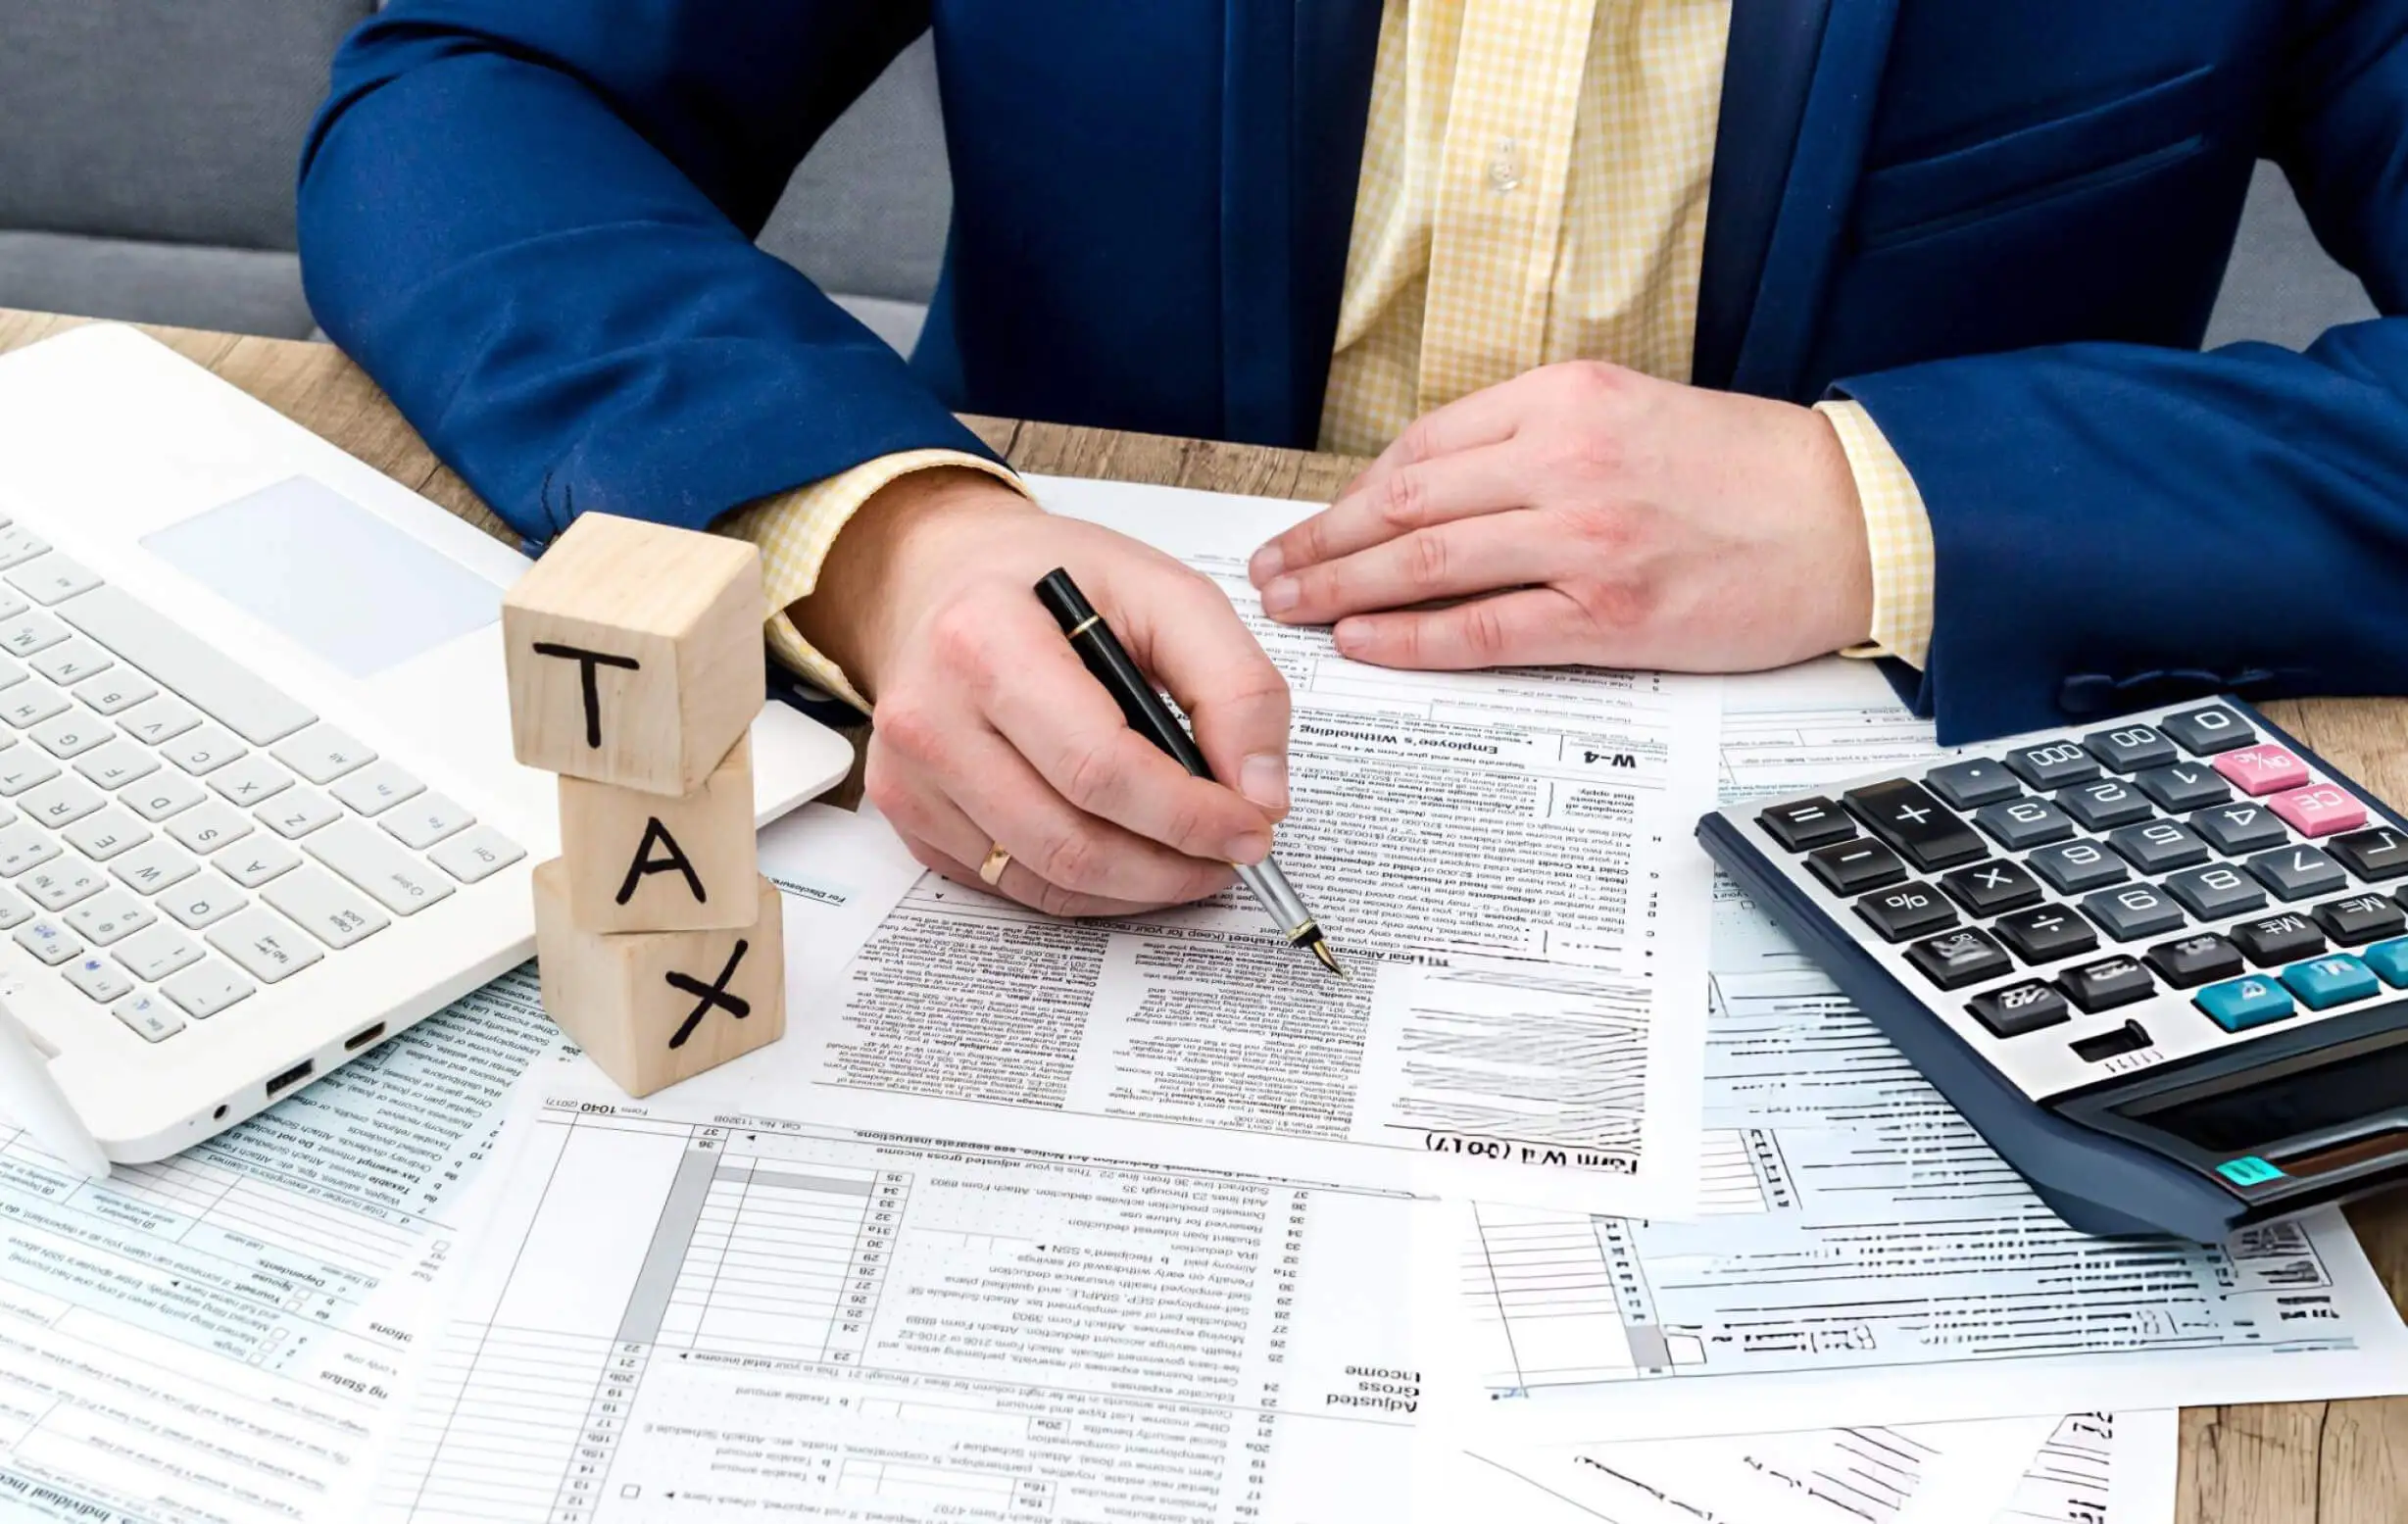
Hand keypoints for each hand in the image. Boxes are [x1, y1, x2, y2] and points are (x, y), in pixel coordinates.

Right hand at [793, 469, 1290, 917]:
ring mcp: (910, 776)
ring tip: (1193, 859)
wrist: (939, 577)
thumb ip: (1233, 682)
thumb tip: (1262, 792)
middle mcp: (930, 715)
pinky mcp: (911, 816)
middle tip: (1233, 854)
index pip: (1099, 766)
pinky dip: (1089, 890)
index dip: (1189, 815)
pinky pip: (1014, 886)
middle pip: (1070, 840)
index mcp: (986, 639)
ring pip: (1045, 879)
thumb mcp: (1160, 590)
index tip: (1252, 827)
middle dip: (1173, 865)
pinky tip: (1131, 855)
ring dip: (1139, 887)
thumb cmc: (1047, 579)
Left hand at [1247, 361, 1874, 671]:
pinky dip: (1411, 638)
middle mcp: (1567, 461)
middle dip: (1321, 540)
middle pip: (1405, 502)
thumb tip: (1441, 485)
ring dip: (1343, 587)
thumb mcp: (1633, 411)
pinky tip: (1364, 641)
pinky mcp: (1610, 615)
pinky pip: (1483, 630)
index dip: (1351, 491)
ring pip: (1427, 563)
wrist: (1852, 518)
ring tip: (1293, 607)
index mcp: (1567, 399)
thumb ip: (1540, 438)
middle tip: (1271, 569)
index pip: (1424, 446)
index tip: (1313, 519)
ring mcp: (1585, 540)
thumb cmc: (1749, 471)